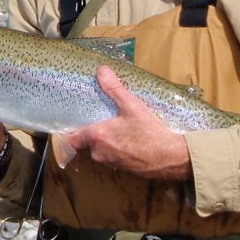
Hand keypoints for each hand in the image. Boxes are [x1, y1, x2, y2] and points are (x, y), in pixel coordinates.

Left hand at [59, 65, 193, 179]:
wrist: (172, 157)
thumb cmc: (151, 133)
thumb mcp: (132, 106)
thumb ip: (114, 89)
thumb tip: (102, 71)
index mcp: (97, 137)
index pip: (70, 140)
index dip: (67, 133)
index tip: (67, 125)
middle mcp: (100, 153)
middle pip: (87, 143)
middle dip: (93, 132)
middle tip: (102, 120)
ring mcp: (112, 163)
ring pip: (102, 150)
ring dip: (107, 141)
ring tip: (119, 128)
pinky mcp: (125, 169)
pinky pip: (115, 157)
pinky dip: (119, 148)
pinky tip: (131, 139)